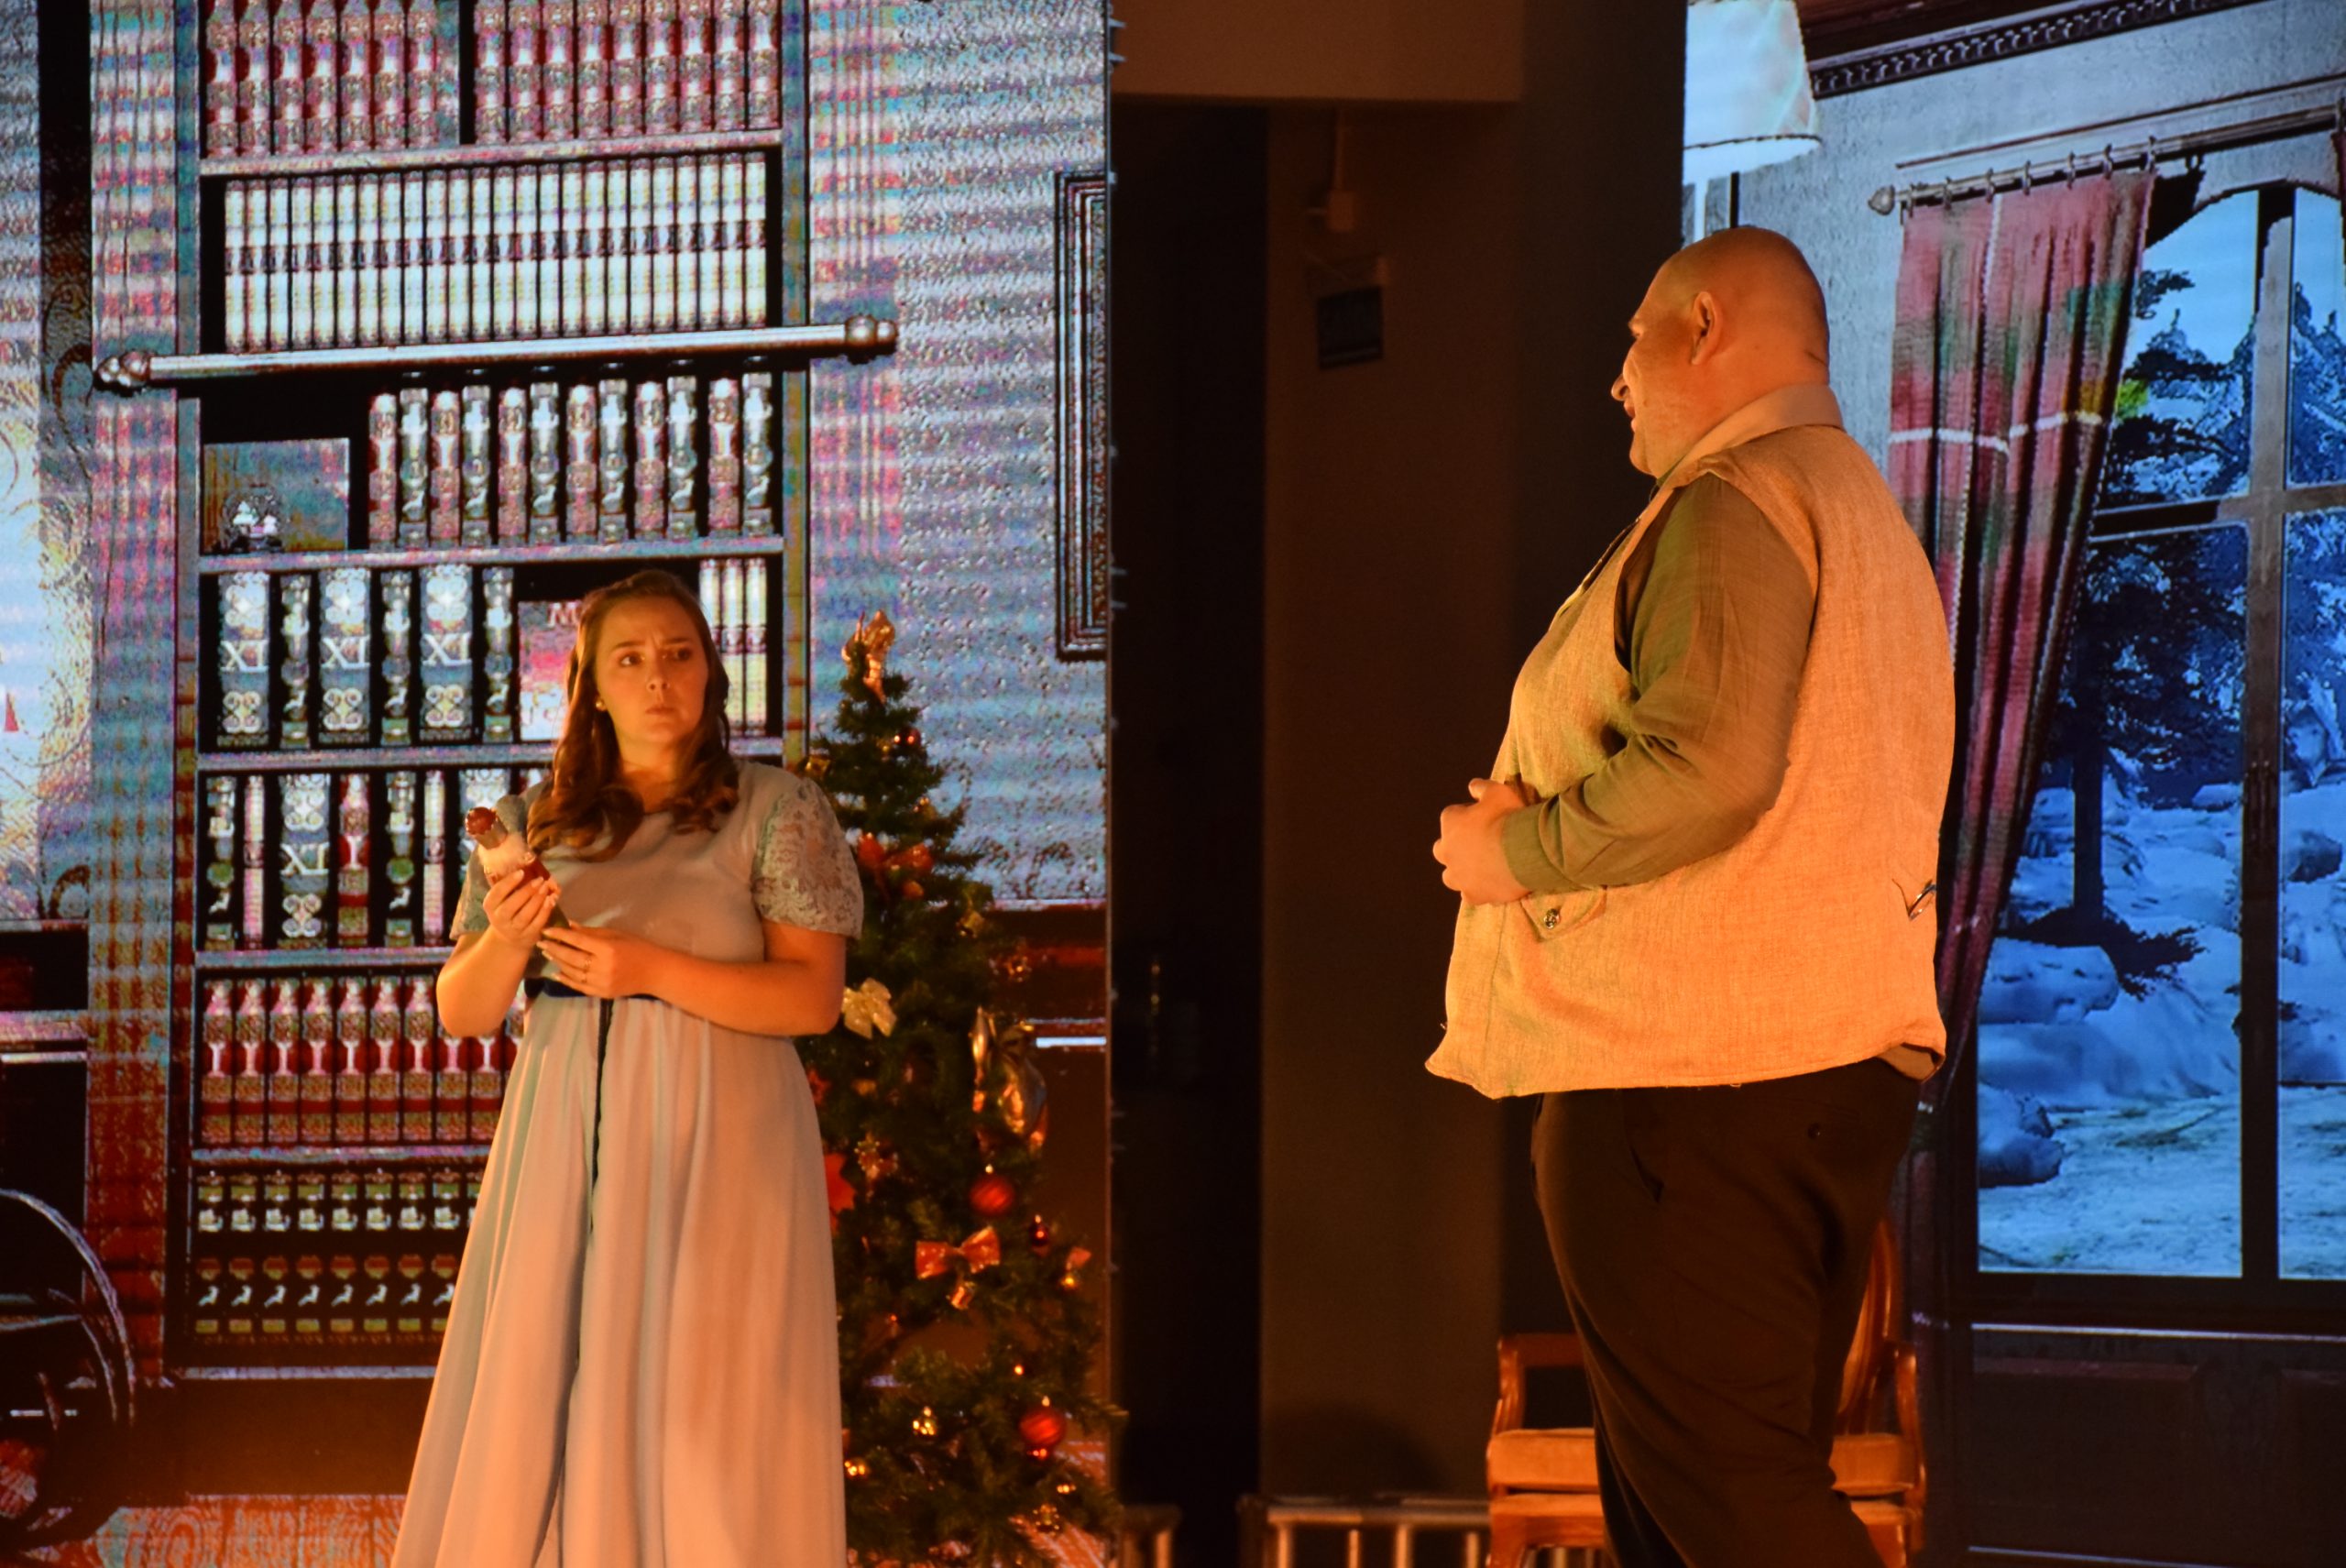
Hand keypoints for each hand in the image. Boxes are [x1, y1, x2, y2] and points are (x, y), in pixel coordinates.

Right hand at [481, 867, 558, 952]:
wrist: (509, 938)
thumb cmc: (507, 910)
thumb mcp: (502, 899)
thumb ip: (510, 885)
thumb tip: (527, 866)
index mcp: (490, 905)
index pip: (496, 893)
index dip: (508, 883)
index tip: (521, 872)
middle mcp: (499, 918)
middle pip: (511, 906)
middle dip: (526, 892)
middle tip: (539, 880)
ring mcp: (514, 929)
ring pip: (525, 916)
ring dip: (537, 900)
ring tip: (546, 887)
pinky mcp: (528, 935)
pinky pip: (537, 923)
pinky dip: (545, 911)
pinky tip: (551, 900)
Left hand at [536, 924, 667, 998]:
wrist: (654, 972)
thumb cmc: (637, 948)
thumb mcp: (616, 935)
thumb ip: (591, 933)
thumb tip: (568, 925)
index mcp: (607, 949)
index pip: (577, 941)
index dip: (560, 935)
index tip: (547, 930)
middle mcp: (602, 967)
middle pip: (571, 957)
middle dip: (554, 948)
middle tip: (541, 942)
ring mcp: (600, 982)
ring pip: (572, 972)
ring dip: (558, 962)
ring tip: (548, 953)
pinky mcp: (601, 992)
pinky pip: (578, 986)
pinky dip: (565, 979)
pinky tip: (557, 972)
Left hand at [1434, 777, 1534, 905]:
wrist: (1523, 851)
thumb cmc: (1508, 817)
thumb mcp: (1497, 792)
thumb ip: (1481, 788)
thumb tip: (1472, 786)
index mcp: (1450, 823)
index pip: (1452, 816)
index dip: (1468, 816)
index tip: (1485, 818)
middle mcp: (1447, 851)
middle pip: (1442, 849)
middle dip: (1456, 846)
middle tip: (1479, 844)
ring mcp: (1458, 876)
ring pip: (1451, 876)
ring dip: (1462, 871)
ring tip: (1482, 868)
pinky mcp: (1473, 895)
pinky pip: (1469, 895)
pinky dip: (1477, 890)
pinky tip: (1491, 885)